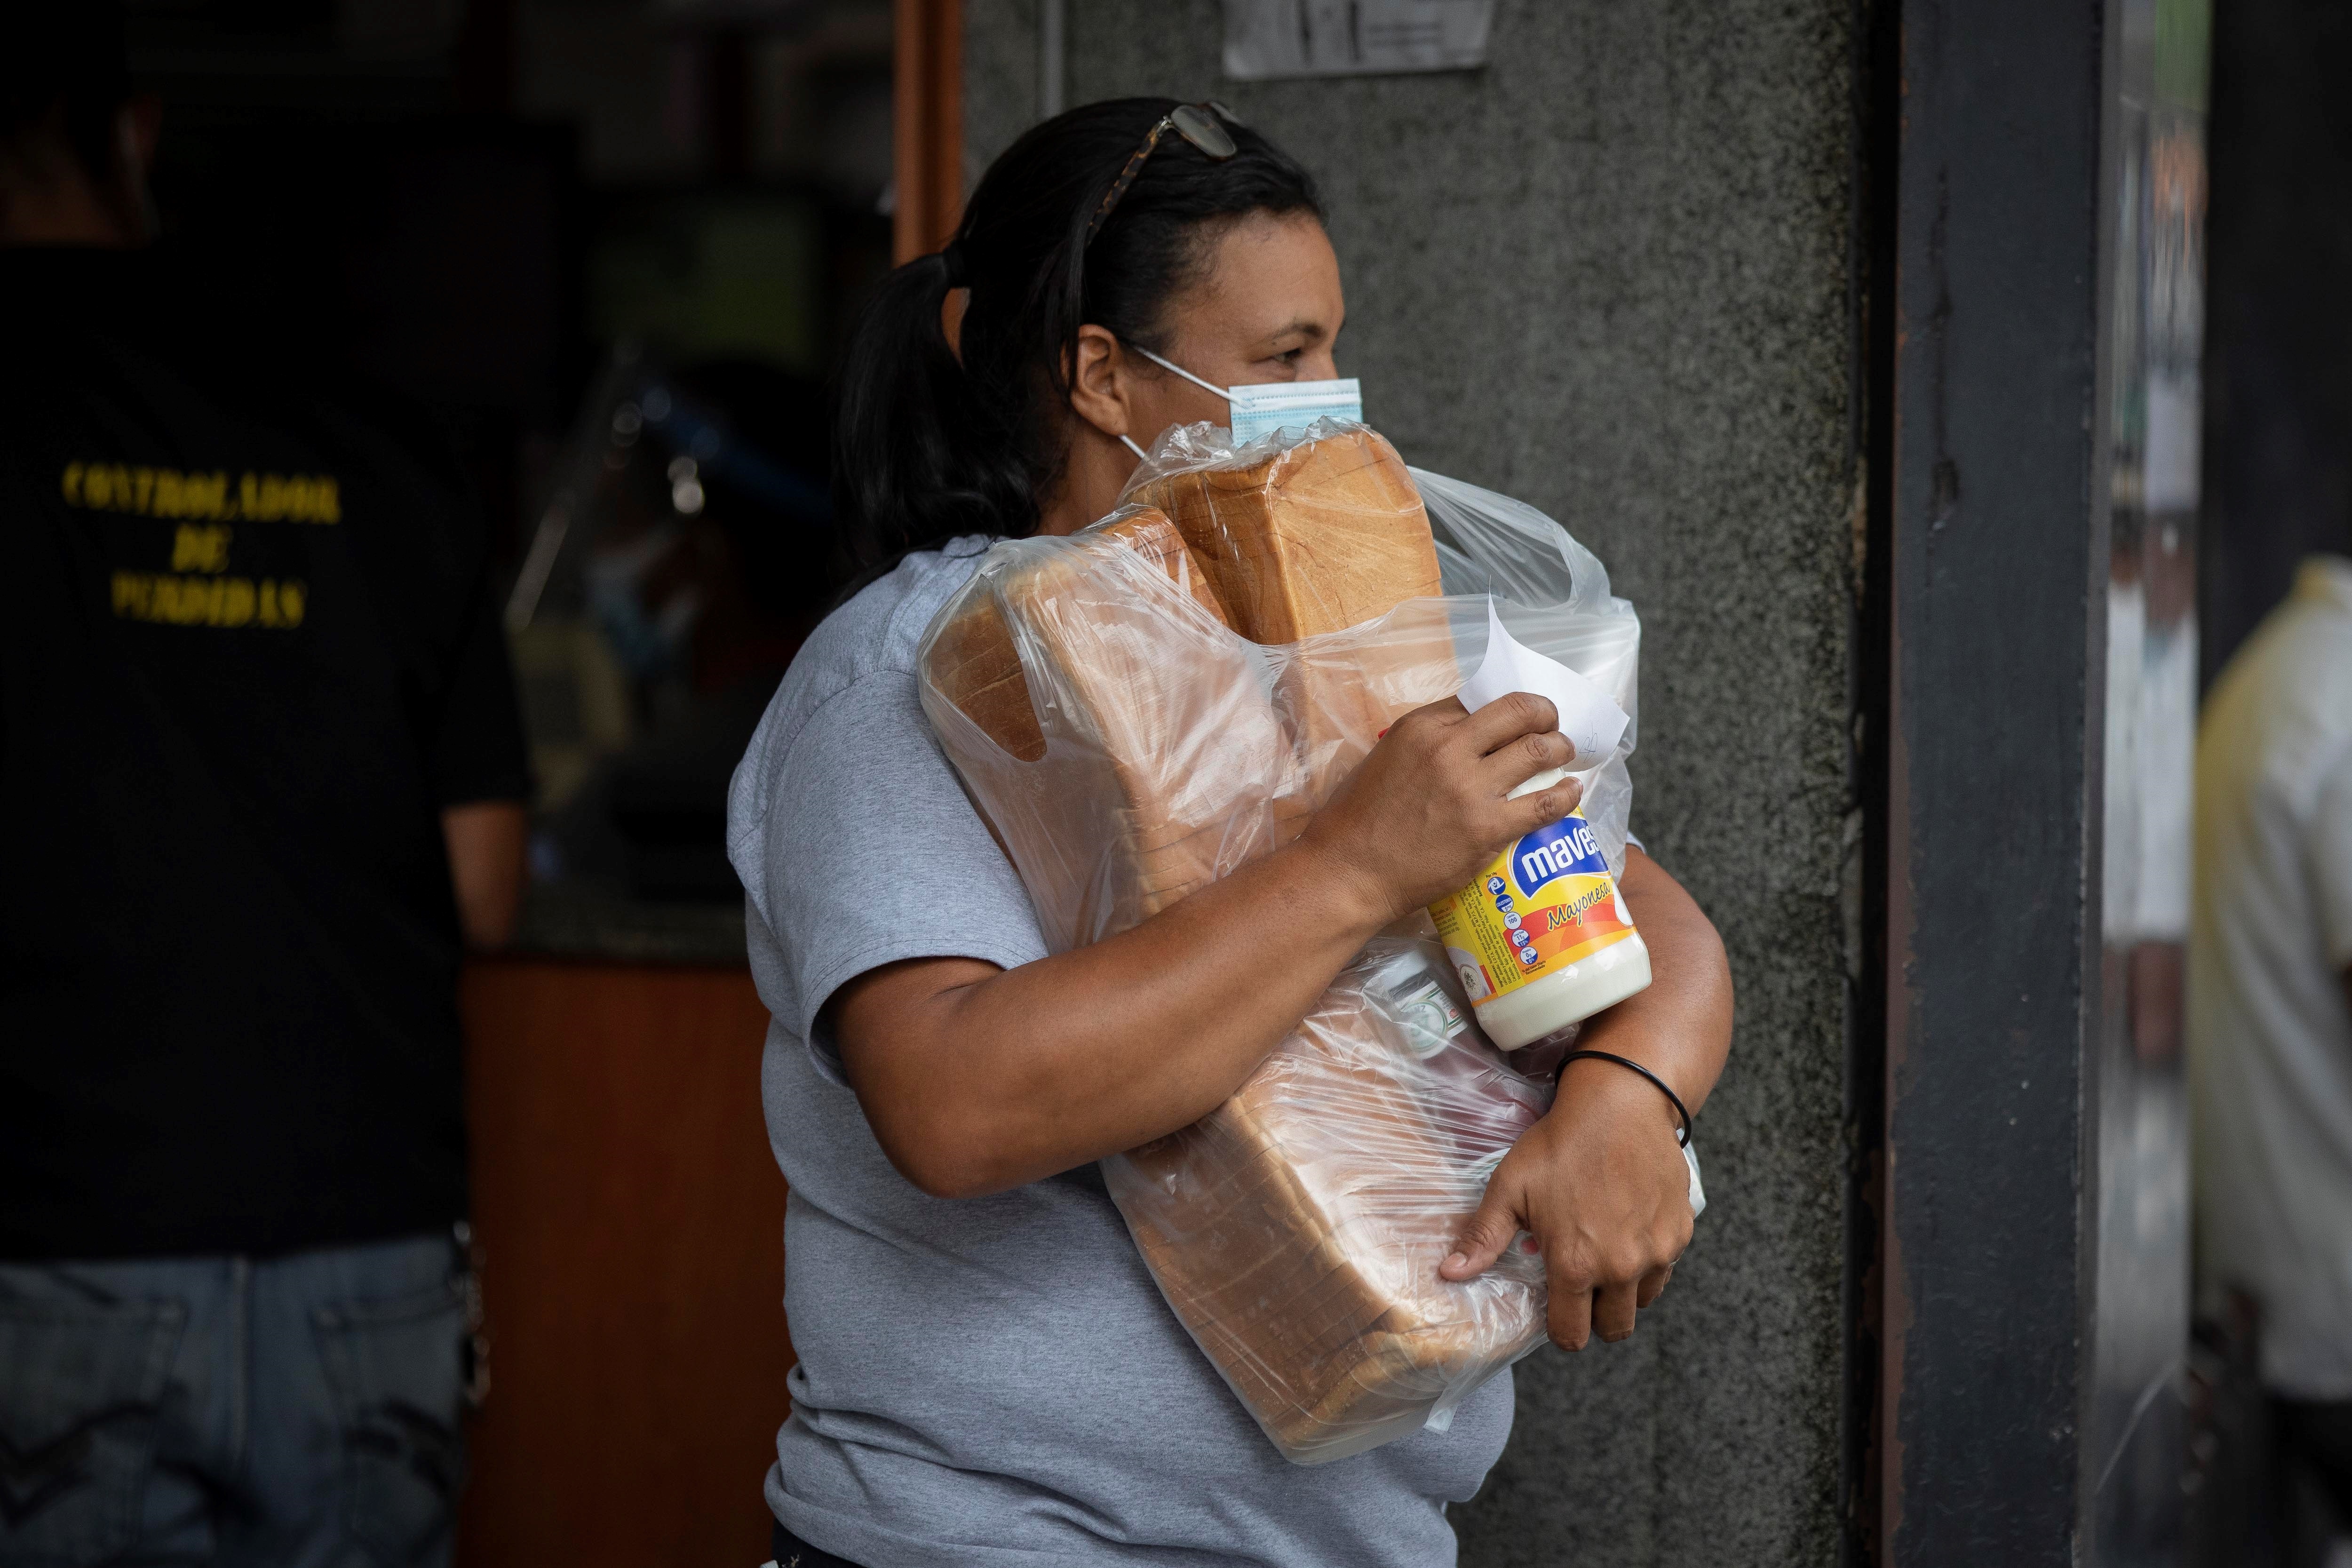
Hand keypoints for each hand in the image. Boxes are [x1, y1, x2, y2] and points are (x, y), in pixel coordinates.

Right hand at [1294, 693, 1581, 921]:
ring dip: (1560, 748)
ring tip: (1565, 754)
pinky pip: (1545, 803)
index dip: (1509, 706)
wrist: (1349, 871)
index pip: (1482, 699)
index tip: (1521, 716)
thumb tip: (1466, 739)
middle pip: (1519, 712)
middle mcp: (1449, 748)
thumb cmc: (1357, 820)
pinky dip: (1566, 794)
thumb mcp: (1386, 758)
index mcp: (1421, 727)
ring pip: (1539, 750)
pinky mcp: (1487, 828)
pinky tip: (1571, 791)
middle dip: (1545, 714)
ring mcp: (1471, 788)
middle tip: (1553, 726)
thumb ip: (1426, 744)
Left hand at [1439, 1056, 1693, 1348]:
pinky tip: (1629, 1228)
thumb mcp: (1510, 1188)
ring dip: (1624, 1290)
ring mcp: (1657, 1252)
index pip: (1571, 1334)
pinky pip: (1665, 1267)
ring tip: (1605, 1253)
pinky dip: (1649, 1260)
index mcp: (1575, 1266)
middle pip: (1614, 1328)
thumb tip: (1449, 1274)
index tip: (1556, 1308)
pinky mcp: (1681, 1232)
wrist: (1621, 1104)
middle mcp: (1622, 1268)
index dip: (1560, 1328)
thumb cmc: (1559, 1144)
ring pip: (1642, 1300)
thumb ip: (1483, 1238)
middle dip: (1595, 1316)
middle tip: (1581, 1285)